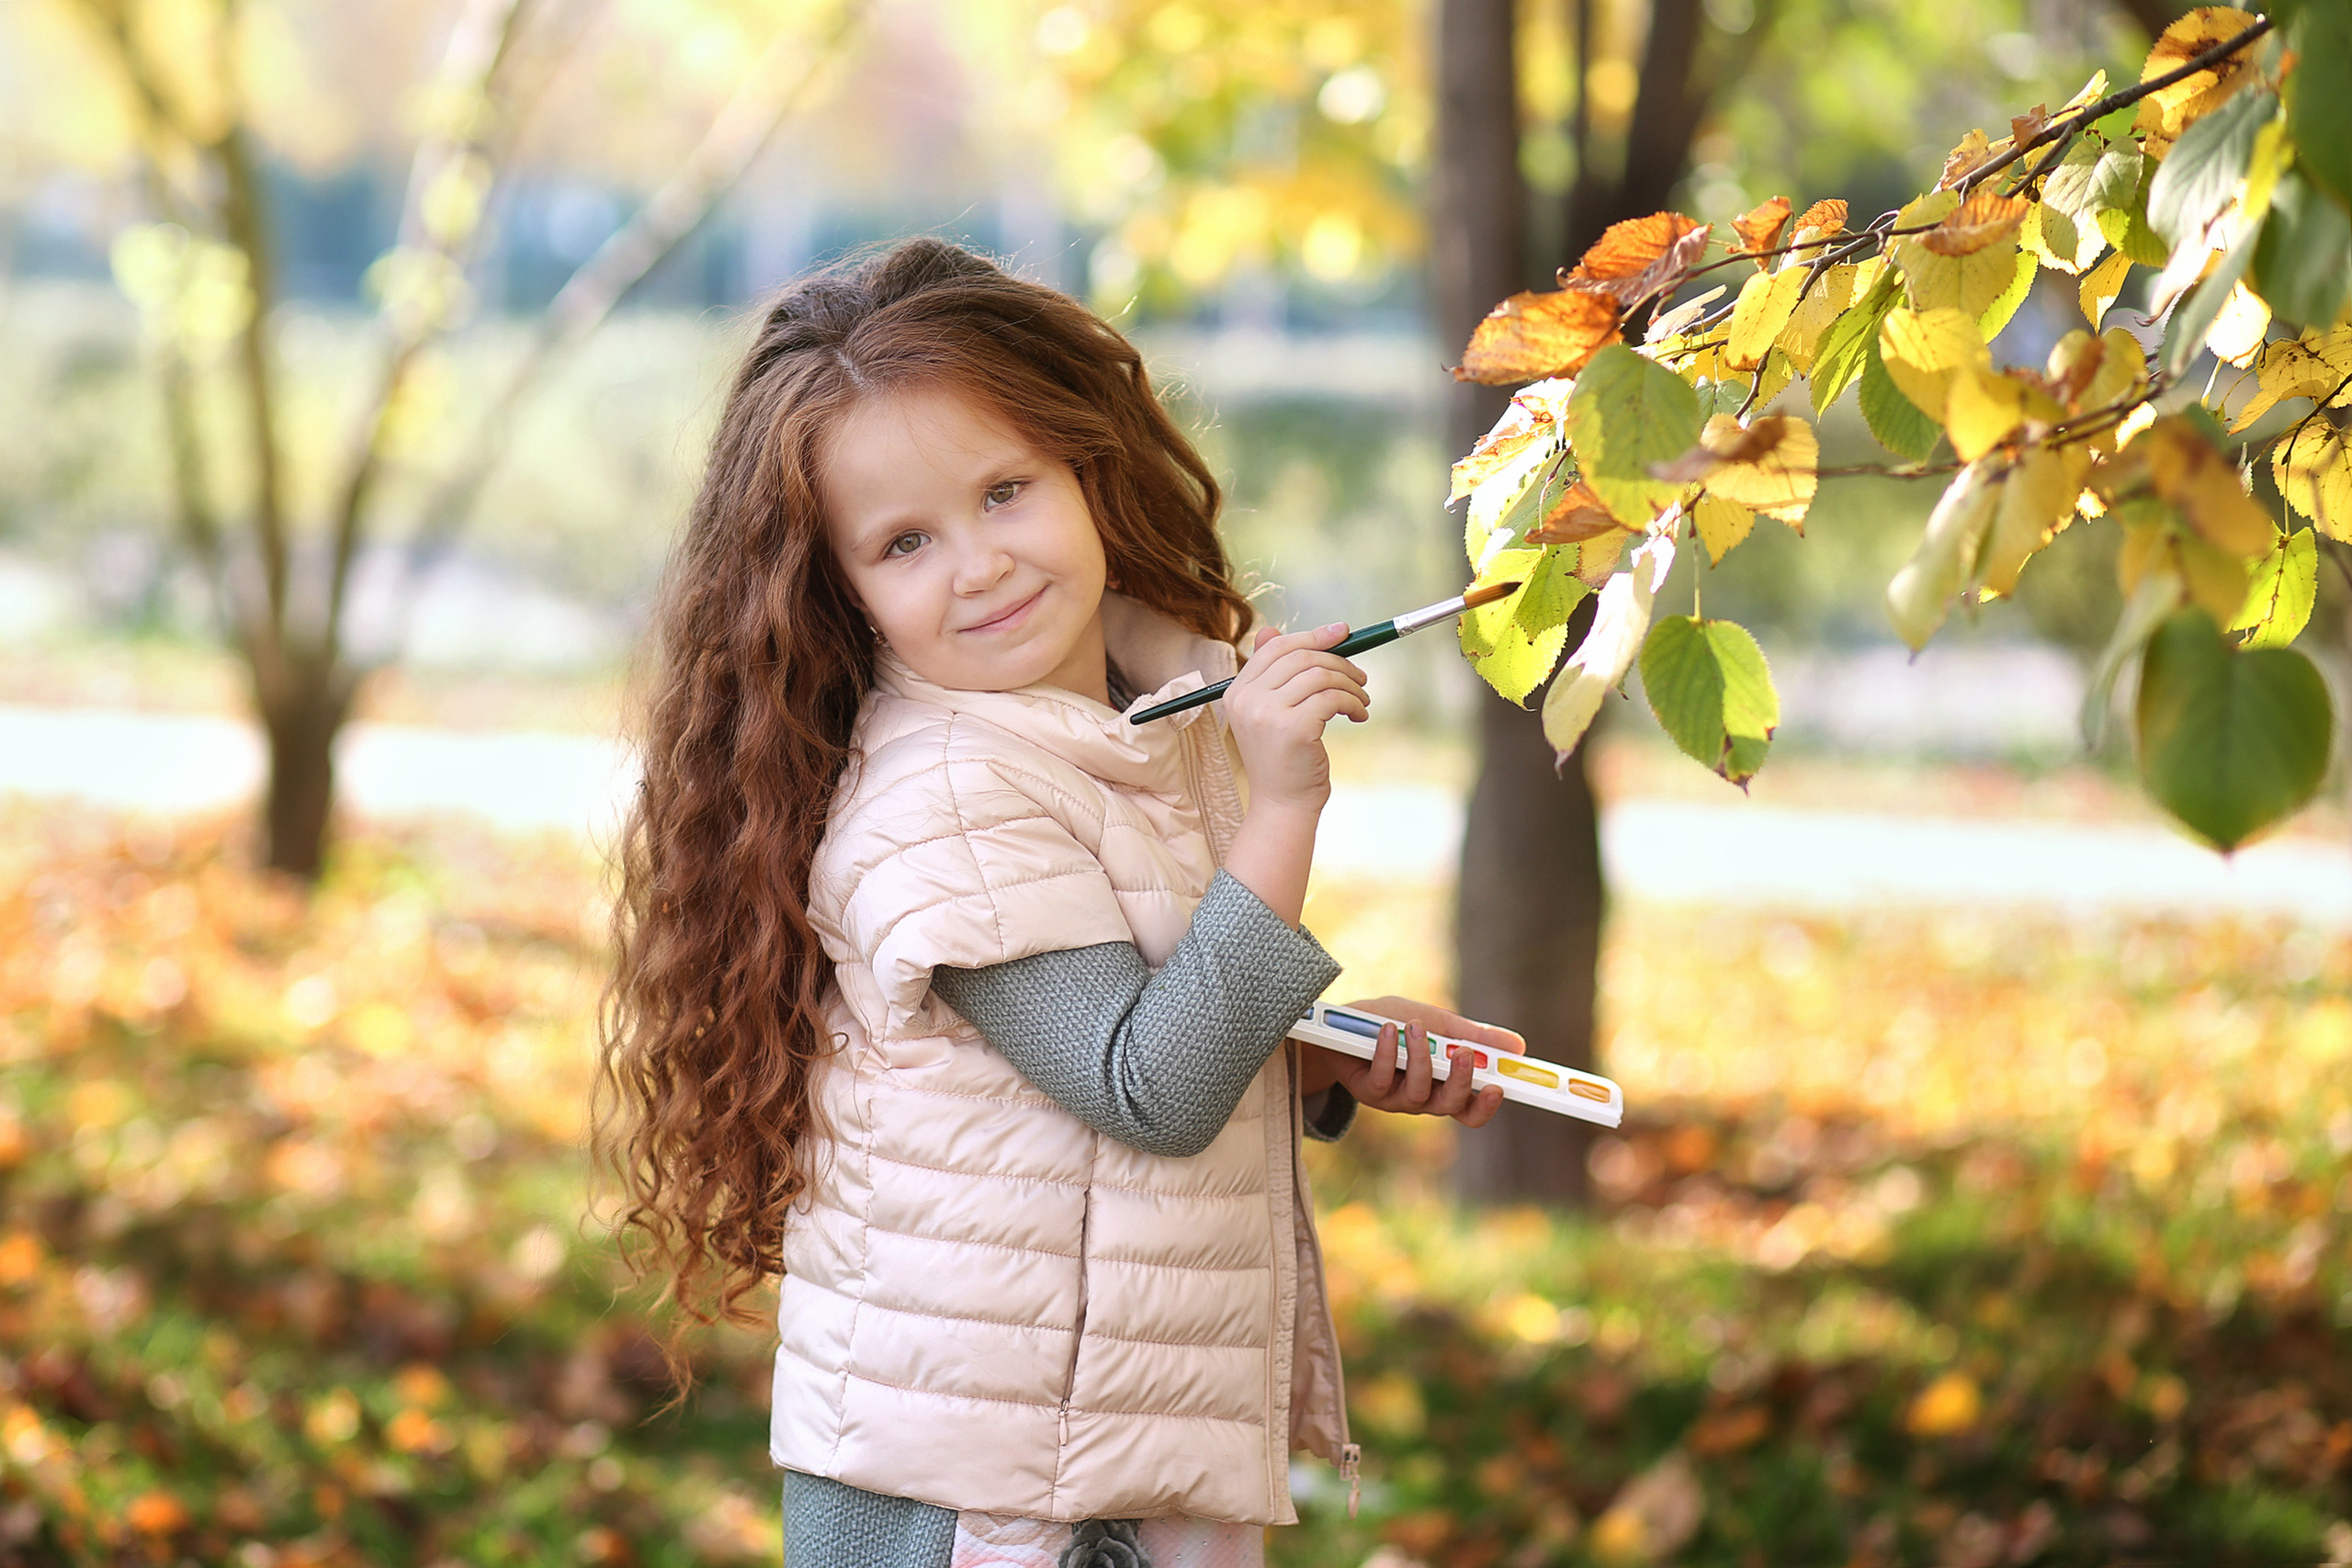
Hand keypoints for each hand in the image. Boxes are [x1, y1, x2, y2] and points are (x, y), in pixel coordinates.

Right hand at [1221, 623, 1368, 812]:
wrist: (1282, 805)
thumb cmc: (1284, 759)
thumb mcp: (1271, 713)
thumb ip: (1272, 675)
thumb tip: (1271, 628)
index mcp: (1237, 692)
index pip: (1275, 647)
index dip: (1312, 636)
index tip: (1342, 633)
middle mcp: (1247, 700)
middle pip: (1300, 657)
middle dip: (1338, 660)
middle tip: (1360, 677)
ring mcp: (1267, 714)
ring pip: (1320, 675)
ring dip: (1350, 685)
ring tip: (1362, 701)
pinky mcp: (1293, 729)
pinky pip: (1332, 698)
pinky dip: (1353, 702)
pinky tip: (1359, 716)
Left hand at [1313, 995, 1519, 1127]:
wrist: (1346, 1021)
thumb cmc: (1398, 1022)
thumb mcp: (1440, 1024)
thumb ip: (1474, 1037)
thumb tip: (1518, 1047)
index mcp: (1445, 1085)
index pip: (1472, 1107)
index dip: (1487, 1105)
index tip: (1501, 1087)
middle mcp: (1423, 1098)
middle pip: (1451, 1106)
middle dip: (1461, 1081)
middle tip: (1466, 1054)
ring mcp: (1395, 1098)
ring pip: (1418, 1093)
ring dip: (1420, 1058)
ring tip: (1417, 1028)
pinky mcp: (1368, 1091)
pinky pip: (1383, 1079)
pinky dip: (1387, 1052)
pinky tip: (1388, 1030)